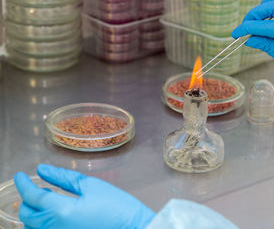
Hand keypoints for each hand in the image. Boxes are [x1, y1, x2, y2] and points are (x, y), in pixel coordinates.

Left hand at [14, 164, 154, 228]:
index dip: (23, 183)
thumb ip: (63, 178)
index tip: (20, 175)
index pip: (32, 196)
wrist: (134, 228)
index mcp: (60, 211)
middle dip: (27, 199)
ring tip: (47, 200)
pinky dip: (43, 223)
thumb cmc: (117, 207)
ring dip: (34, 213)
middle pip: (27, 215)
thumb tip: (42, 170)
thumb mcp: (91, 186)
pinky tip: (56, 213)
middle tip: (37, 187)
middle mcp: (55, 228)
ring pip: (33, 227)